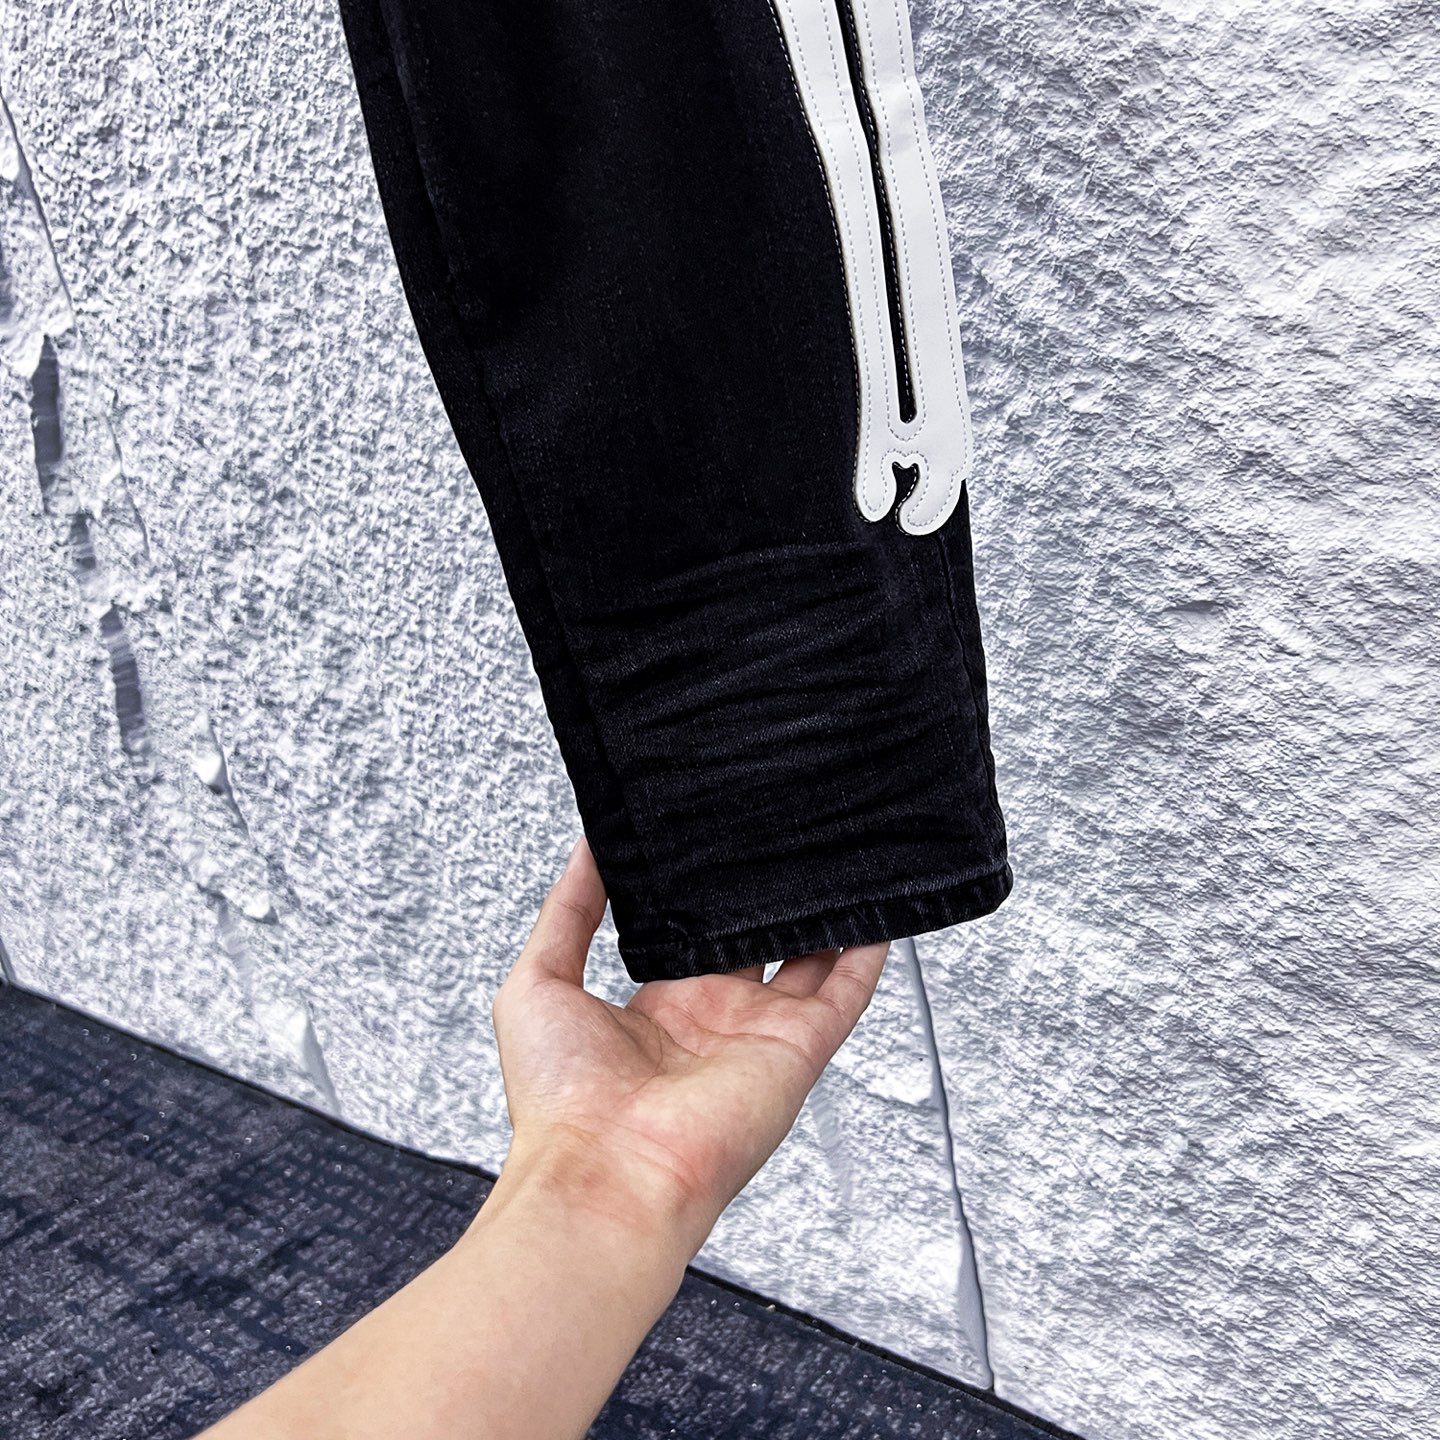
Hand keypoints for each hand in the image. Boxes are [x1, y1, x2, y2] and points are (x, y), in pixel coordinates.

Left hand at [491, 836, 889, 1254]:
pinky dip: (866, 954)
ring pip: (807, 961)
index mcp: (657, 1011)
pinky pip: (845, 995)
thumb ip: (567, 911)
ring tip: (833, 856)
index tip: (713, 843)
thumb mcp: (539, 982)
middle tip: (778, 835)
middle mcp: (713, 1021)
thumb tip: (588, 848)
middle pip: (756, 944)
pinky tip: (877, 910)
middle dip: (766, 896)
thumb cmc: (560, 1101)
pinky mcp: (796, 1051)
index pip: (694, 938)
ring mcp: (758, 1035)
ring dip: (822, 916)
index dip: (705, 895)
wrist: (604, 1176)